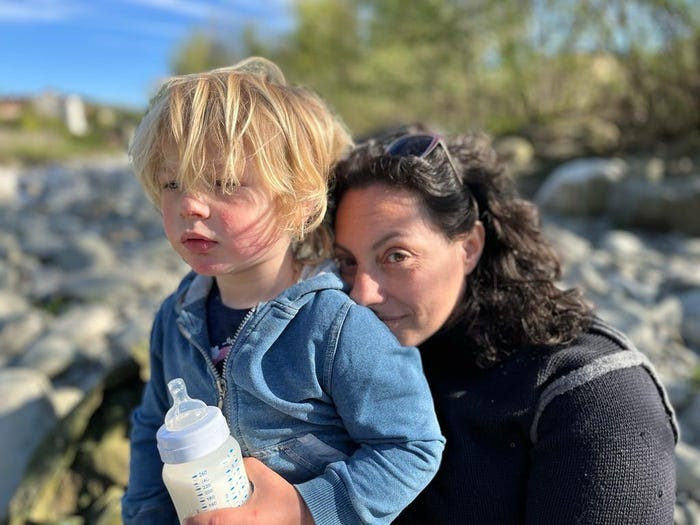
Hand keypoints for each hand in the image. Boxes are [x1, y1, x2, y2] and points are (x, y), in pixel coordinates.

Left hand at [184, 457, 313, 524]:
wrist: (305, 518)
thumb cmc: (286, 500)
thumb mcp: (268, 478)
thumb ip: (248, 466)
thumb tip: (233, 461)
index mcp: (248, 518)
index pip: (214, 521)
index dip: (196, 520)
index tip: (187, 515)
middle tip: (191, 519)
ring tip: (201, 522)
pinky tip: (217, 523)